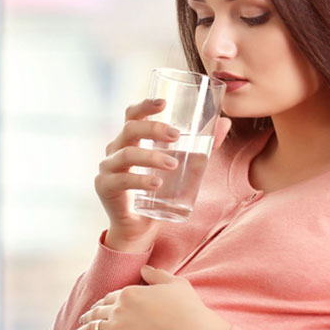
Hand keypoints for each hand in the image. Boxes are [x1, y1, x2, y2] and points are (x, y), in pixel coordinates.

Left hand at [67, 265, 230, 329]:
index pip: (110, 297)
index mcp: (130, 292)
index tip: (98, 307)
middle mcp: (118, 308)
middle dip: (88, 316)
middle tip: (82, 320)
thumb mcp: (174, 283)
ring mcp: (115, 328)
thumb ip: (157, 274)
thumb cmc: (188, 309)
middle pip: (97, 312)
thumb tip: (144, 268)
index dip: (102, 303)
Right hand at [96, 101, 230, 251]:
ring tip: (173, 164)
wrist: (139, 227)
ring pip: (127, 154)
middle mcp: (115, 150)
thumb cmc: (159, 192)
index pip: (132, 116)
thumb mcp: (182, 166)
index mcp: (130, 140)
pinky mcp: (104, 187)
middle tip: (176, 136)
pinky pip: (122, 180)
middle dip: (154, 129)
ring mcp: (107, 168)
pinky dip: (140, 180)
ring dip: (151, 157)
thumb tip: (225, 123)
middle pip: (130, 130)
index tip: (164, 103)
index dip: (145, 106)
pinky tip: (156, 183)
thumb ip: (201, 147)